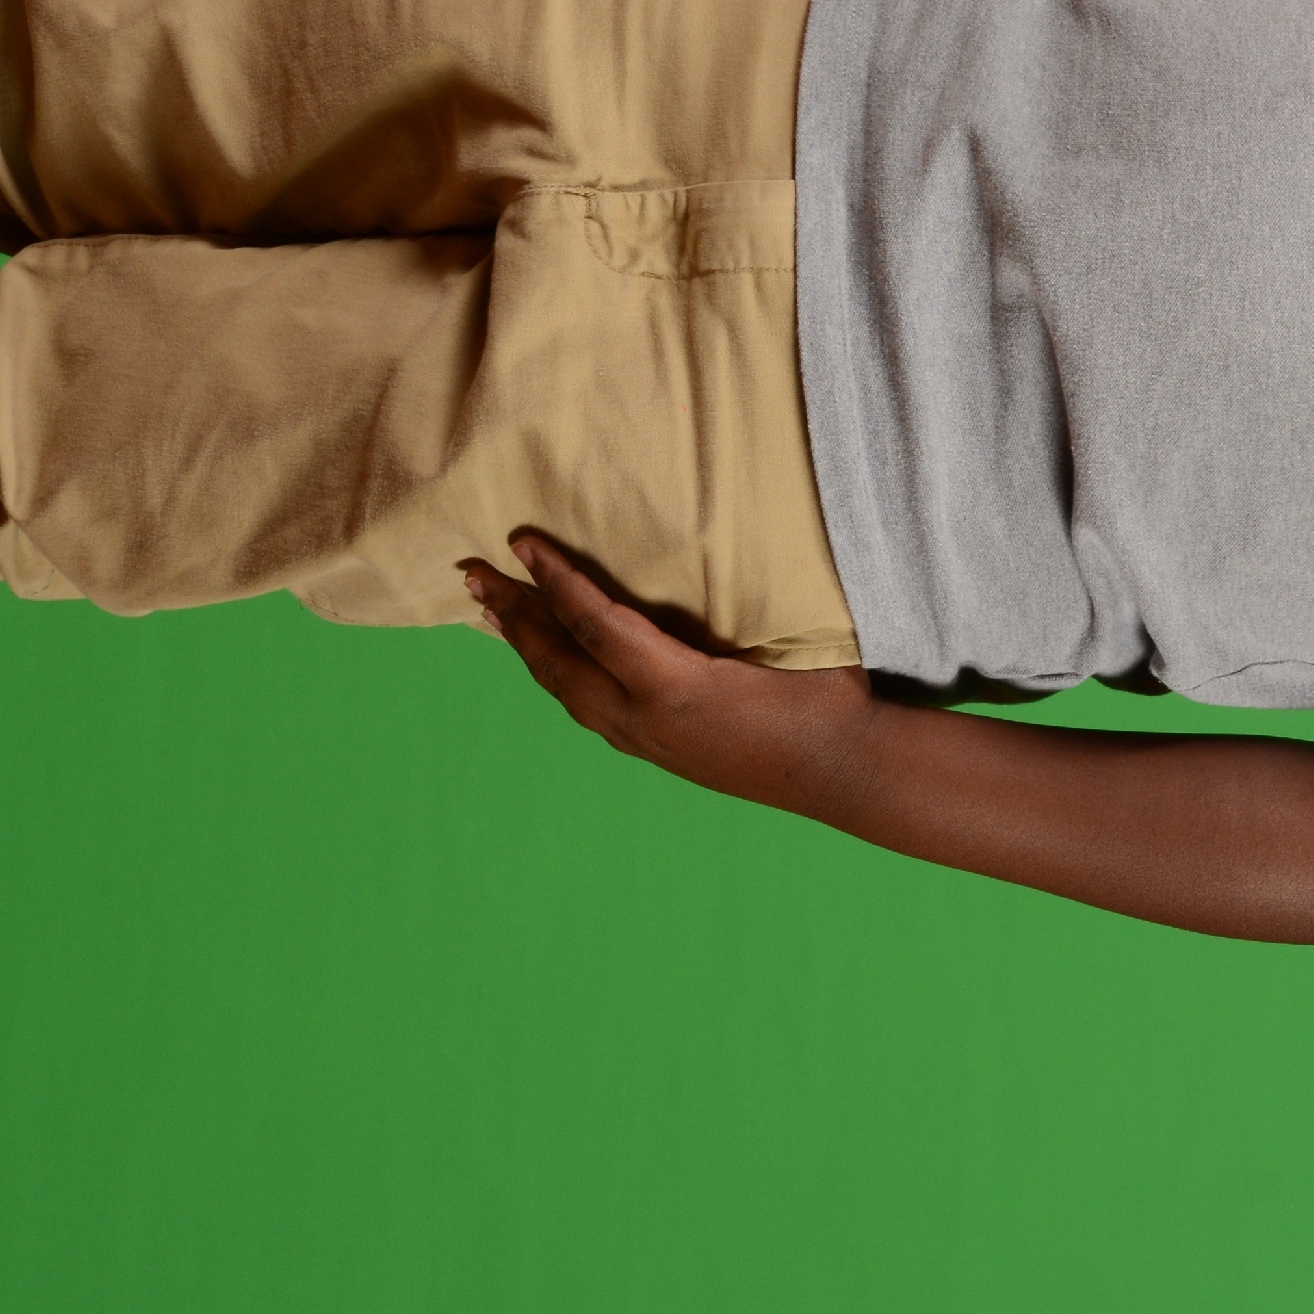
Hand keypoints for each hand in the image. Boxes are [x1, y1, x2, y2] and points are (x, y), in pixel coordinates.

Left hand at [463, 532, 875, 818]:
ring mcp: (645, 743)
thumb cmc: (825, 694)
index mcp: (674, 687)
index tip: (521, 541)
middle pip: (559, 660)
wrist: (842, 771)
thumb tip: (692, 554)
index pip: (595, 624)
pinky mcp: (655, 753)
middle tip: (471, 572)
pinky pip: (586, 706)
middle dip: (513, 613)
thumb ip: (727, 605)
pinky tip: (554, 660)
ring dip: (527, 646)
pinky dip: (558, 673)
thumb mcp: (781, 635)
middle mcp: (644, 720)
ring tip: (494, 611)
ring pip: (565, 690)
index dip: (555, 579)